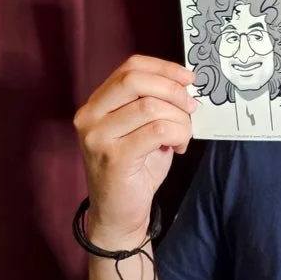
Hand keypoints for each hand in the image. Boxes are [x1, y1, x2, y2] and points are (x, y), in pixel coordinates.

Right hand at [74, 55, 197, 245]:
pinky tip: (178, 147)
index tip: (188, 78)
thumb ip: (155, 103)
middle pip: (137, 80)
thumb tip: (186, 86)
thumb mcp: (141, 127)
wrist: (118, 212)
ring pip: (152, 106)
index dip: (164, 68)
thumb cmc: (135, 168)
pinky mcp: (115, 157)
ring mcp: (98, 137)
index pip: (131, 67)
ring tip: (182, 135)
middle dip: (173, 91)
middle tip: (190, 108)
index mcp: (96, 103)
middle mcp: (90, 116)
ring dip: (180, 119)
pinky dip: (178, 134)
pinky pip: (158, 130)